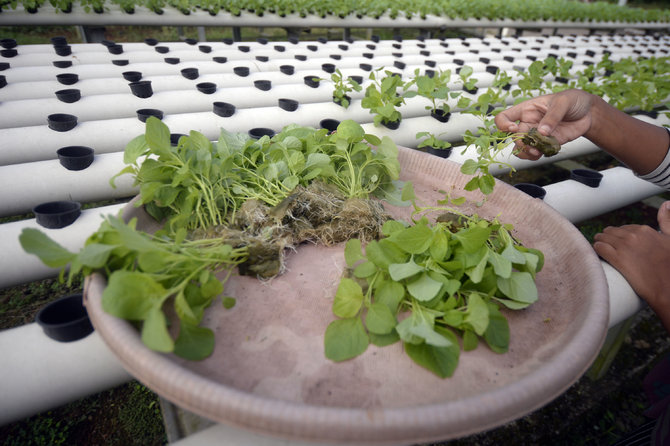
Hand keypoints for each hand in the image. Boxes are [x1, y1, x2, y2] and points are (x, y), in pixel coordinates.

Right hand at [494, 89, 594, 159]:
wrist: (589, 113)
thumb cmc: (573, 100)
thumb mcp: (563, 102)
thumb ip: (552, 116)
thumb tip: (542, 132)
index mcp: (526, 109)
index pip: (504, 117)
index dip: (503, 124)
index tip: (513, 128)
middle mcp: (528, 123)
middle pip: (513, 137)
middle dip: (521, 144)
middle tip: (533, 146)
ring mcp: (536, 135)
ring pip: (521, 148)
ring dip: (526, 153)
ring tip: (537, 153)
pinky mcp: (546, 144)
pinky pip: (535, 153)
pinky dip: (537, 156)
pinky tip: (545, 153)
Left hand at [593, 201, 669, 333]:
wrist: (667, 287)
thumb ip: (667, 220)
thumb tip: (666, 203)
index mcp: (645, 230)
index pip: (625, 228)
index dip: (620, 236)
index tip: (617, 242)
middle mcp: (634, 235)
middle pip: (611, 232)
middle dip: (607, 238)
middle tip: (604, 243)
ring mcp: (624, 246)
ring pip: (603, 238)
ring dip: (599, 242)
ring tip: (598, 247)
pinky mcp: (617, 259)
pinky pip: (599, 248)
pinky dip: (596, 249)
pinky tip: (596, 253)